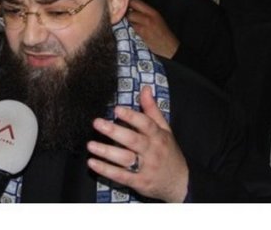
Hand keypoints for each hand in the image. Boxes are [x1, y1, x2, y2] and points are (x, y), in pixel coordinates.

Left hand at [86, 86, 188, 201]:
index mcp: (158, 136)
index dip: (131, 116)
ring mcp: (146, 168)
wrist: (180, 182)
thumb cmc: (168, 151)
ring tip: (90, 144)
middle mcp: (152, 151)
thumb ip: (152, 109)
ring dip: (106, 152)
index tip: (116, 109)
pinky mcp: (139, 182)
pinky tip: (93, 163)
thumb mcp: (164, 130)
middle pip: (133, 140)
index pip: (146, 124)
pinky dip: (106, 170)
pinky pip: (121, 176)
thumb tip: (145, 88)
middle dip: (114, 131)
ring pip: (125, 159)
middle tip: (96, 123)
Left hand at [127, 0, 178, 58]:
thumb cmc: (162, 33)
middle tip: (127, 17)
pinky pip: (132, 28)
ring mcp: (144, 25)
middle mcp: (148, 17)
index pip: (135, 2)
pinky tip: (135, 32)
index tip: (125, 7)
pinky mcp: (142, 33)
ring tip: (133, 25)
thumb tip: (131, 9)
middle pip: (130, 11)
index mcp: (152, 12)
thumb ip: (144, 13)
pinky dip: (131, 29)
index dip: (128, 4)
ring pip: (129, 19)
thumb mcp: (156, 19)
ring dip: (128, 22)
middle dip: (126, 14)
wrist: (168, 46)